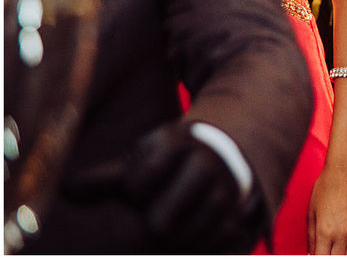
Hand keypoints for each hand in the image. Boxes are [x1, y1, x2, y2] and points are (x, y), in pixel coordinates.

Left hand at [64, 122, 262, 252]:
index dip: (136, 190)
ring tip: (181, 215)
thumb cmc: (167, 164)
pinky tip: (198, 224)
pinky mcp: (239, 210)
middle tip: (162, 207)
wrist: (223, 154)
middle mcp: (205, 162)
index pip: (138, 184)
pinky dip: (200, 241)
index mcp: (175, 142)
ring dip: (177, 235)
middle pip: (160, 222)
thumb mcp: (140, 163)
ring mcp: (226, 187)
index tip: (144, 182)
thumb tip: (66, 190)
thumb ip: (104, 180)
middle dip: (155, 221)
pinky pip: (212, 243)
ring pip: (185, 237)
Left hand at [308, 163, 346, 253]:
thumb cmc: (325, 188)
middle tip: (327, 252)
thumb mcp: (312, 212)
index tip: (317, 256)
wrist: (345, 169)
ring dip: (344, 257)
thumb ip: (311, 237)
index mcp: (324, 231)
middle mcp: (341, 234)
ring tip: (338, 252)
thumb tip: (312, 253)